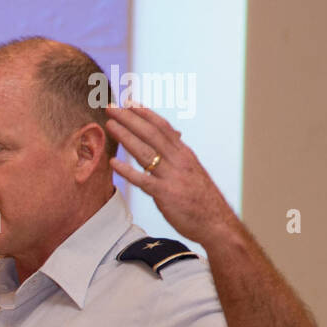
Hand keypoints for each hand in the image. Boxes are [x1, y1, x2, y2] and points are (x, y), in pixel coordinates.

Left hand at [105, 101, 240, 246]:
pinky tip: (112, 163)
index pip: (163, 128)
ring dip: (126, 137)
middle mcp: (179, 161)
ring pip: (145, 152)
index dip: (145, 114)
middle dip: (130, 119)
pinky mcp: (166, 194)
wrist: (217, 224)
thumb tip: (172, 139)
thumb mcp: (192, 171)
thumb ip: (178, 156)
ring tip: (109, 125)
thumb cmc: (202, 199)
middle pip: (151, 134)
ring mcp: (172, 177)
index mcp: (185, 154)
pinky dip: (127, 171)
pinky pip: (143, 180)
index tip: (129, 102)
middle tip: (111, 107)